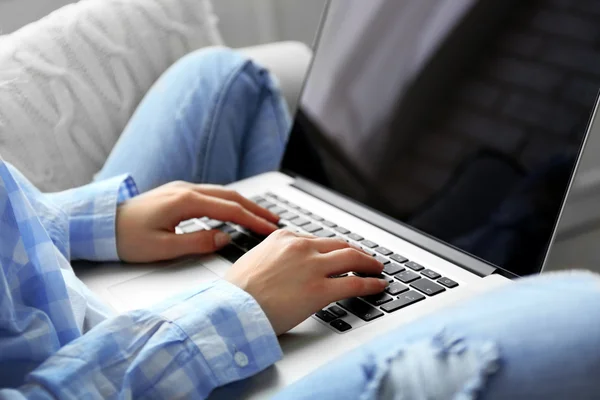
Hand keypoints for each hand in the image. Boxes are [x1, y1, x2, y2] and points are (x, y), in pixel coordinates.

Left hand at [116, 181, 278, 262]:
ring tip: (261, 216)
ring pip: (222, 193)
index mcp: (185, 201)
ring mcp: (181, 189)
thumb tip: (225, 238)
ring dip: (243, 204)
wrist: (99, 224)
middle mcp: (186, 190)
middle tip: (274, 221)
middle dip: (255, 208)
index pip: (229, 209)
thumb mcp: (163, 248)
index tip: (270, 230)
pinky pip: (211, 194)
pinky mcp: (176, 193)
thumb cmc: (126, 238)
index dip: (253, 220)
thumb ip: (197, 242)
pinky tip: (234, 211)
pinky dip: (229, 203)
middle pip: (230, 196)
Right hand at [225, 230, 387, 334]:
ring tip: (377, 268)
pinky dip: (371, 283)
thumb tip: (281, 265)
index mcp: (284, 238)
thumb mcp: (254, 260)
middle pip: (339, 245)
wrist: (232, 309)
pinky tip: (378, 285)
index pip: (317, 241)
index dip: (333, 249)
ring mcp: (313, 267)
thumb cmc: (237, 292)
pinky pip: (355, 283)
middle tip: (365, 258)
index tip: (339, 254)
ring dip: (369, 263)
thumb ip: (273, 256)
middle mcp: (301, 248)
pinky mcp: (320, 290)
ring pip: (352, 258)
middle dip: (355, 252)